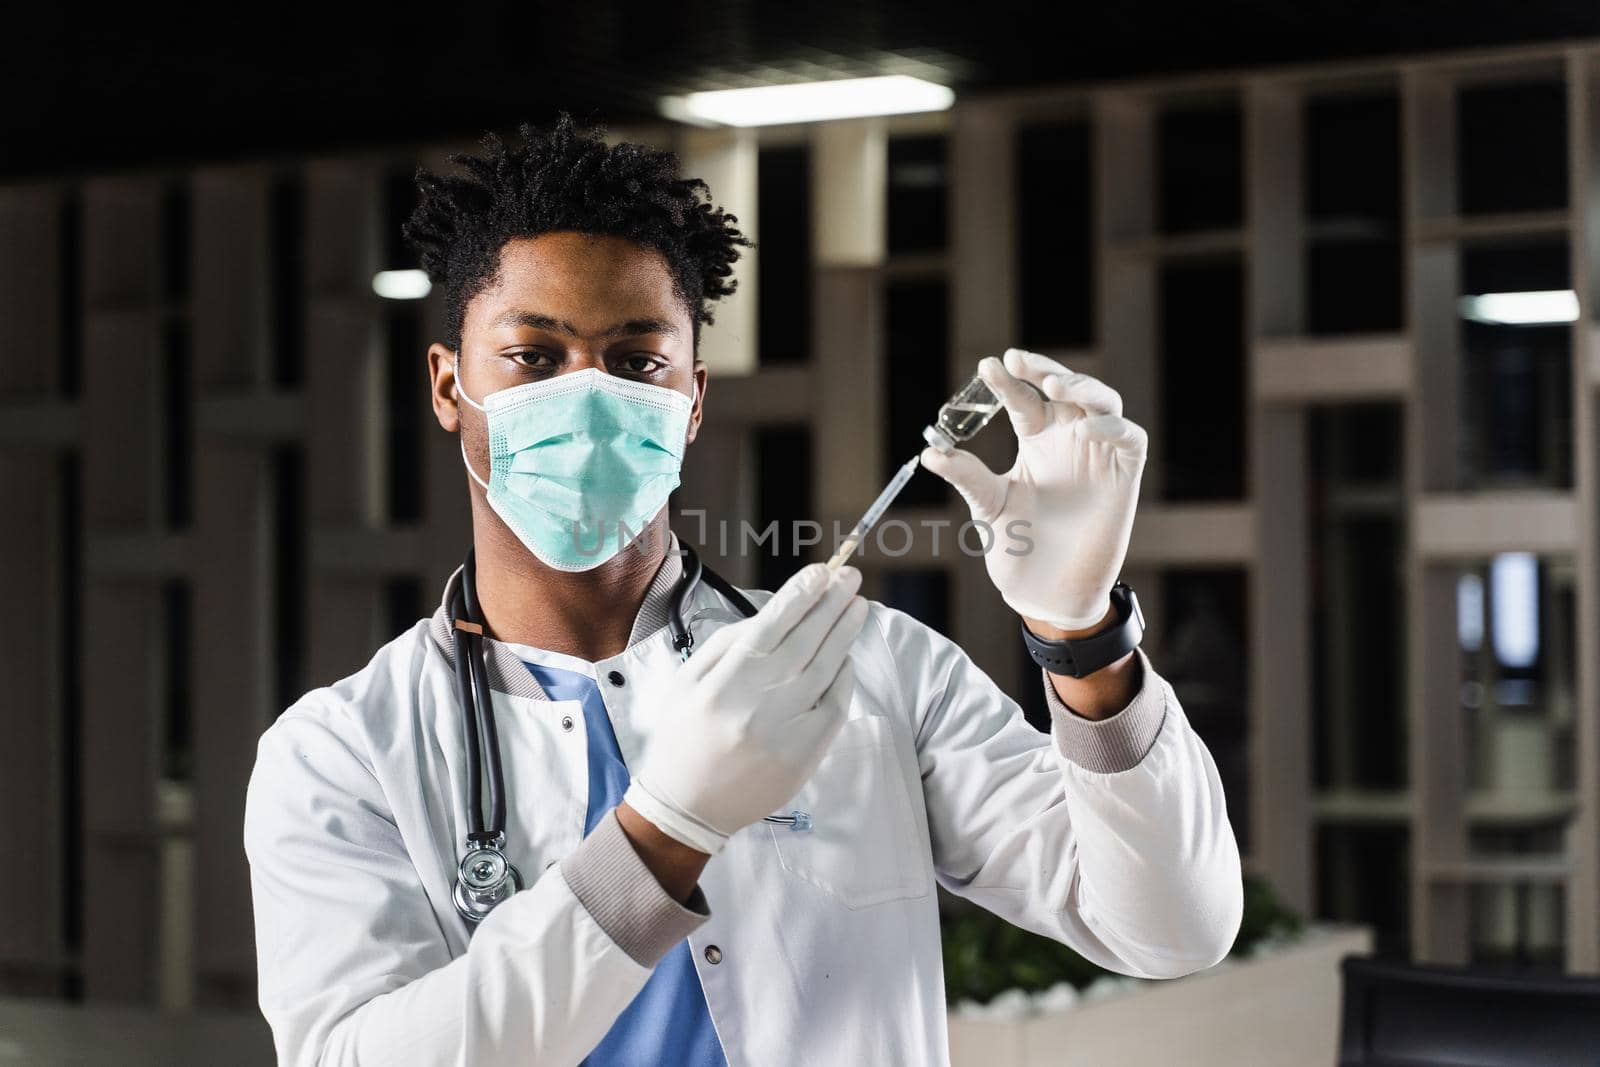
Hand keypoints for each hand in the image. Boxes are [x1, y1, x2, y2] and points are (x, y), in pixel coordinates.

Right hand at [622, 563, 866, 854]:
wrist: (687, 805)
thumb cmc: (683, 736)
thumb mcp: (686, 682)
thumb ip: (726, 645)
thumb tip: (774, 616)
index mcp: (722, 683)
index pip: (771, 625)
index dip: (800, 595)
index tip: (821, 571)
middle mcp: (755, 704)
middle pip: (805, 641)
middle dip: (831, 603)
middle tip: (850, 576)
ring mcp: (784, 731)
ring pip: (825, 669)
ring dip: (844, 633)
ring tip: (857, 606)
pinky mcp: (804, 754)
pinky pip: (834, 706)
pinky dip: (844, 677)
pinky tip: (847, 655)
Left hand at [921, 349, 1146, 630]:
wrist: (1046, 592)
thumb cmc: (1019, 546)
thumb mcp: (988, 506)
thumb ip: (967, 477)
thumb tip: (930, 453)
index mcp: (1035, 439)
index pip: (1024, 398)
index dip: (1009, 381)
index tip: (988, 366)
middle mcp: (1068, 439)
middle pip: (1065, 387)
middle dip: (1044, 369)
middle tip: (1019, 361)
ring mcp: (1098, 454)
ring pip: (1102, 401)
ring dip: (1081, 387)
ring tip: (1054, 384)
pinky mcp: (1123, 475)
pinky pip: (1129, 438)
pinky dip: (1111, 427)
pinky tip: (1086, 429)